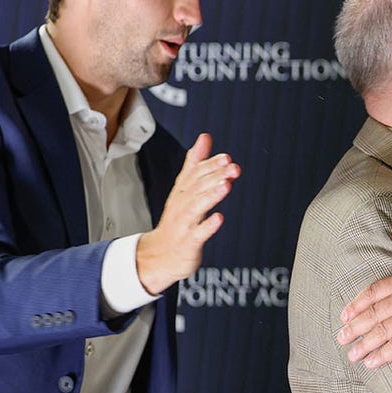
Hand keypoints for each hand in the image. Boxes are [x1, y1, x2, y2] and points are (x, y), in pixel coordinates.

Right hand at [136, 133, 240, 294]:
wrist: (159, 255)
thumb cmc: (177, 220)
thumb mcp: (184, 188)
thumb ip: (195, 163)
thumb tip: (205, 137)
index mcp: (183, 191)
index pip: (195, 174)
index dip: (211, 165)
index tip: (226, 157)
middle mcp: (183, 204)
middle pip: (198, 187)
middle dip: (215, 175)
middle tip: (232, 166)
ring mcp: (185, 223)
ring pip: (197, 207)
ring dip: (211, 195)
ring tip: (226, 185)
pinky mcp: (189, 242)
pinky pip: (198, 233)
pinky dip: (208, 225)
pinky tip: (219, 218)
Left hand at [336, 222, 391, 367]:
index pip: (374, 291)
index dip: (357, 305)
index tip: (345, 316)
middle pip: (374, 313)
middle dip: (354, 328)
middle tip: (341, 338)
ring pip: (382, 331)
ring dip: (363, 345)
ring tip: (352, 355)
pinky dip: (381, 356)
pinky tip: (371, 363)